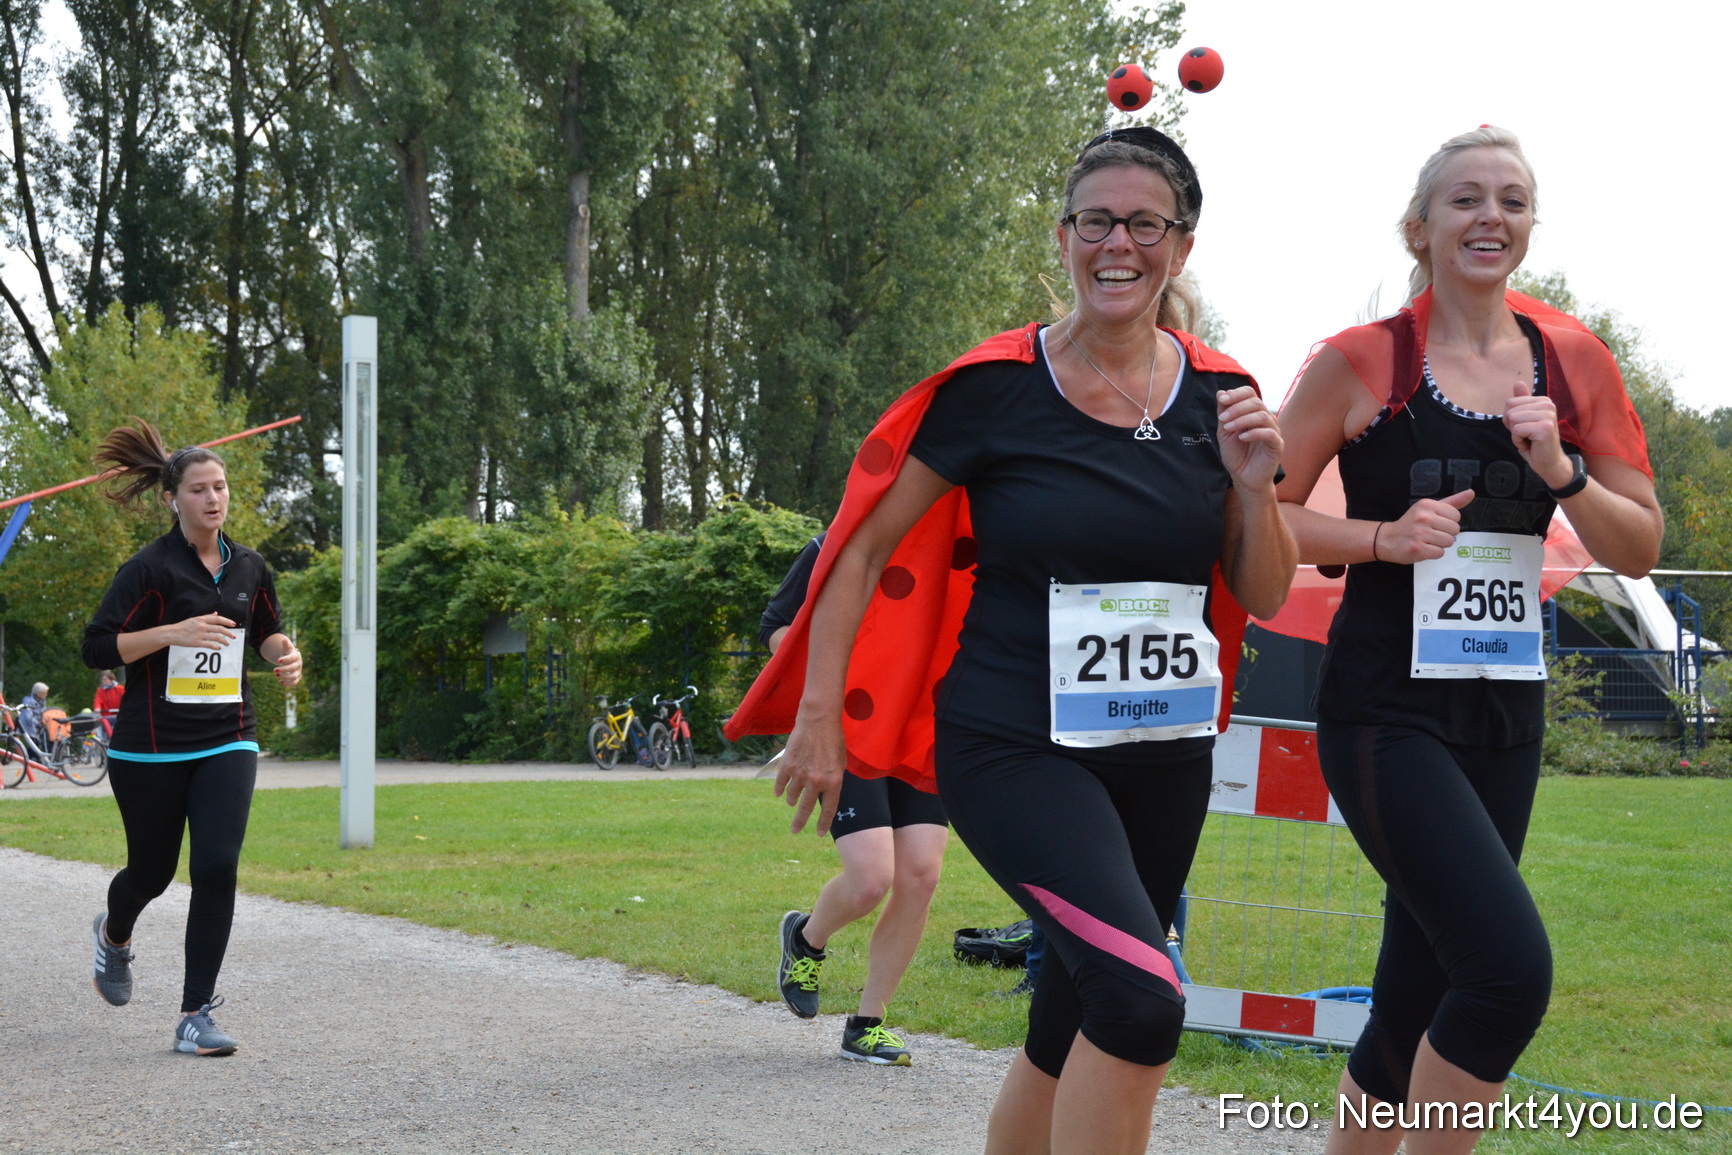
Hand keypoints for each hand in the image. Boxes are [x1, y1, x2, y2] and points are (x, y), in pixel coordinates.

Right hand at [168, 613, 236, 649]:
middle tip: (234, 636)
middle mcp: (202, 626)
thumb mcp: (194, 619)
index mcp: (201, 619)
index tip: (233, 624)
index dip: (227, 621)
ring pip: (217, 637)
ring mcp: (200, 634)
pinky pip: (210, 645)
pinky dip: (216, 647)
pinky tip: (218, 648)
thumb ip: (206, 617)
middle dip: (229, 633)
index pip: (217, 618)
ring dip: (224, 641)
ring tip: (227, 643)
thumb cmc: (183, 626)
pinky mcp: (197, 642)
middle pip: (219, 628)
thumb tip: (216, 613)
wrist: (172, 633)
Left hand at [273, 643, 302, 688]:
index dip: (286, 659)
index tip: (278, 660)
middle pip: (293, 668)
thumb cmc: (288, 653)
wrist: (292, 659)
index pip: (292, 658)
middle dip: (283, 670)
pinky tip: (280, 681)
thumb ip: (285, 645)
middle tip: (274, 670)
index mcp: (296, 656)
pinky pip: (294, 682)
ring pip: (294, 676)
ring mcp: (298, 672)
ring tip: (276, 675)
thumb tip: (284, 640)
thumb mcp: (286, 648)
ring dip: (285, 677)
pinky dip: (287, 683)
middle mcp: (299, 664)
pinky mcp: (297, 678)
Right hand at [774, 712, 844, 835]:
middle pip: (806, 808)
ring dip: (792, 800)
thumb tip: (825, 794)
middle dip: (800, 822)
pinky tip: (780, 793)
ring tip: (792, 801)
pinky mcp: (787, 766)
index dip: (823, 823)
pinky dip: (780, 790)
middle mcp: (816, 781)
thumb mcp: (841, 763)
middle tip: (795, 830)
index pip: (828, 809)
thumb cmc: (833, 740)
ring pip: (792, 796)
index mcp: (834, 782)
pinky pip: (781, 784)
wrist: (819, 721)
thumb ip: (833, 780)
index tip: (819, 833)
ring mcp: (800, 774)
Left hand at [1216, 387, 1281, 491]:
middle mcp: (1266, 420)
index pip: (1250, 393)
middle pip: (1256, 402)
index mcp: (1254, 414)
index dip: (1236, 394)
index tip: (1222, 400)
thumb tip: (1220, 392)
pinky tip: (1241, 438)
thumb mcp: (1225, 432)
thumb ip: (1224, 413)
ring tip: (1228, 428)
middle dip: (1236, 408)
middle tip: (1223, 418)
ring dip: (1243, 419)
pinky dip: (1254, 433)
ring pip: (1263, 416)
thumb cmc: (1236, 455)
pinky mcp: (1277, 445)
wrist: (1244, 478)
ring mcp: (1273, 432)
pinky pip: (1269, 433)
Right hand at [1376, 490, 1475, 562]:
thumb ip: (1452, 502)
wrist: (1386, 539)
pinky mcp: (1417, 548)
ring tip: (1426, 541)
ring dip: (1440, 544)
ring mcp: (1419, 533)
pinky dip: (1433, 553)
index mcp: (1427, 505)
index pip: (1456, 515)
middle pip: (1455, 530)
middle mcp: (1423, 517)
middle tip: (1430, 534)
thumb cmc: (1411, 524)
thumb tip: (1471, 493)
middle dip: (1446, 534)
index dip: (1448, 522)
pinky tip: (1423, 548)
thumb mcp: (1428, 509)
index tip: (1435, 523)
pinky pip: (1440, 553)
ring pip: (1449, 542)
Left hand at [1503, 380, 1572, 487]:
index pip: (1510, 403)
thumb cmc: (1534, 442)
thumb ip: (1521, 402)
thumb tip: (1518, 382)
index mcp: (1543, 401)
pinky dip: (1518, 441)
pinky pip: (1516, 430)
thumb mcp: (1524, 420)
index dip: (1510, 420)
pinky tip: (1531, 445)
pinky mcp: (1545, 428)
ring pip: (1512, 420)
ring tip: (1529, 440)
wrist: (1549, 463)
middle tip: (1527, 435)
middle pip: (1509, 410)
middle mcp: (1548, 404)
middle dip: (1512, 427)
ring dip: (1515, 435)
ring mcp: (1548, 415)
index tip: (1524, 428)